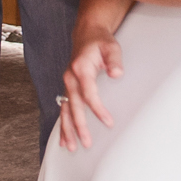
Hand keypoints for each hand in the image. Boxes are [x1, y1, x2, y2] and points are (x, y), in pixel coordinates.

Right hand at [56, 34, 125, 149]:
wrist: (87, 33)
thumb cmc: (101, 42)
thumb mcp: (111, 47)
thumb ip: (114, 61)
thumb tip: (117, 74)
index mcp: (80, 69)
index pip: (88, 94)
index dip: (97, 110)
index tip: (108, 122)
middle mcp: (70, 77)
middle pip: (73, 106)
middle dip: (79, 126)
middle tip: (86, 143)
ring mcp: (67, 83)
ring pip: (64, 110)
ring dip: (67, 129)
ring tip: (71, 147)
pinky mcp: (68, 87)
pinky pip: (64, 108)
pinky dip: (63, 124)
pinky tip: (64, 138)